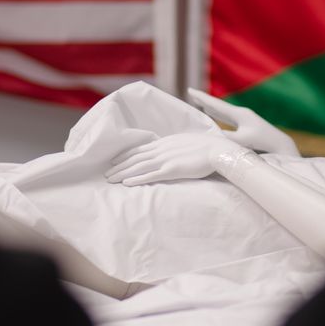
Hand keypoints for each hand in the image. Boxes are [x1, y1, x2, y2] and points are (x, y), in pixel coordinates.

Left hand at [106, 132, 243, 185]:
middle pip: (135, 158)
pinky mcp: (172, 170)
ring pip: (138, 167)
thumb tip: (172, 150)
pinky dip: (136, 179)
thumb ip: (176, 146)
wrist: (218, 149)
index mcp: (165, 142)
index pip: (140, 149)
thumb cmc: (208, 146)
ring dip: (122, 173)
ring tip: (110, 179)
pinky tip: (126, 184)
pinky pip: (150, 176)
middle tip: (105, 173)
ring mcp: (166, 159)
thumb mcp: (187, 142)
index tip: (114, 160)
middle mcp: (162, 149)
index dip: (125, 155)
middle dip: (119, 166)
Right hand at [187, 88, 299, 156]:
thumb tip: (211, 137)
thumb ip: (227, 138)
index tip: (190, 90)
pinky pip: (227, 118)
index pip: (217, 105)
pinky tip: (214, 116)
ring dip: (210, 107)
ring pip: (223, 111)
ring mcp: (244, 119)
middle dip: (204, 100)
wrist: (281, 145)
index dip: (202, 99)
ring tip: (200, 103)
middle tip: (191, 92)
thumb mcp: (244, 141)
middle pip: (218, 105)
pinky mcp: (247, 126)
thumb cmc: (264, 143)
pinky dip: (218, 115)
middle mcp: (241, 114)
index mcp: (240, 114)